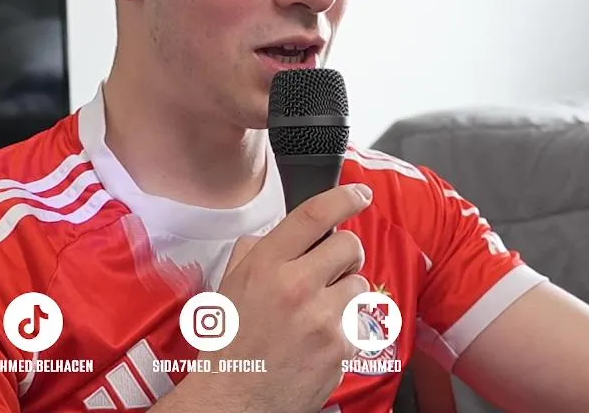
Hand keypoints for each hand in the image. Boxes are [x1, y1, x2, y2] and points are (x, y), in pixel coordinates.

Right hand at [186, 183, 372, 412]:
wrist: (234, 399)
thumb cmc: (230, 345)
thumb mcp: (229, 286)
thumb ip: (255, 252)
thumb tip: (283, 232)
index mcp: (266, 265)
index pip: (314, 215)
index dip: (344, 197)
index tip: (359, 194)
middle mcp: (296, 286)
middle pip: (349, 246)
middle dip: (344, 255)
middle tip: (328, 270)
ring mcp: (322, 318)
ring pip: (359, 284)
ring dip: (344, 294)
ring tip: (316, 314)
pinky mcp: (340, 346)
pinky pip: (357, 321)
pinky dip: (343, 328)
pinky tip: (317, 340)